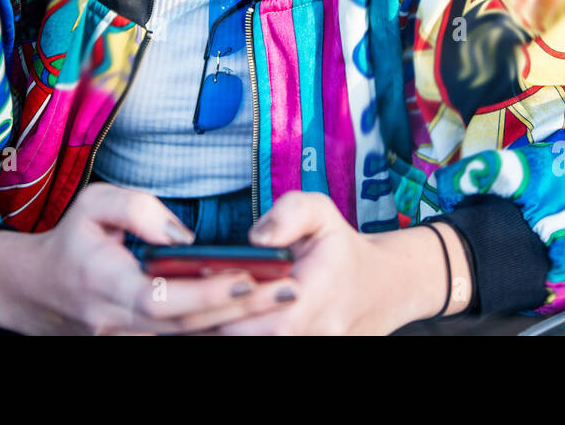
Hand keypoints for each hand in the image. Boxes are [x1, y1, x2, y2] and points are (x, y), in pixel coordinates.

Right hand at [0, 182, 299, 333]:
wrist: (31, 291)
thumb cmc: (69, 242)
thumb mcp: (94, 205)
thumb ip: (140, 209)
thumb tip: (186, 235)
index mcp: (106, 284)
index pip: (162, 297)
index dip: (205, 290)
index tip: (247, 275)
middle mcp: (119, 322)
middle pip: (189, 326)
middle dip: (242, 310)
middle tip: (289, 290)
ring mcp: (130, 340)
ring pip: (192, 340)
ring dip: (239, 326)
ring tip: (285, 306)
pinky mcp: (141, 343)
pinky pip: (186, 341)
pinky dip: (221, 331)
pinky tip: (256, 320)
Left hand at [199, 191, 471, 334]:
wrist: (383, 287)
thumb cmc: (342, 249)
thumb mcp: (322, 212)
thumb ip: (289, 212)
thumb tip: (256, 238)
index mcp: (320, 291)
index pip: (264, 311)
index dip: (227, 300)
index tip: (198, 280)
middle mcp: (318, 330)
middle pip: (250, 336)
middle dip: (213, 319)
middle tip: (181, 298)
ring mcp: (314, 345)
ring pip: (253, 345)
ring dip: (220, 329)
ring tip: (193, 311)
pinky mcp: (307, 351)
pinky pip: (262, 348)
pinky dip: (238, 333)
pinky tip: (218, 320)